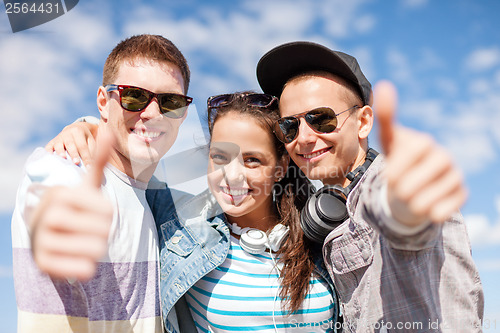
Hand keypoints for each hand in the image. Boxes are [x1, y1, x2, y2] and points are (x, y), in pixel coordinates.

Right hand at [31, 129, 113, 280]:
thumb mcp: (86, 186)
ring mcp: (43, 240)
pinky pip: (84, 270)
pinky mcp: (43, 265)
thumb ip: (98, 161)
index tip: (92, 213)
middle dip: (102, 233)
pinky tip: (75, 259)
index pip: (108, 211)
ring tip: (81, 242)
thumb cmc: (75, 208)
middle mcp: (48, 215)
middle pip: (104, 231)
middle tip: (86, 230)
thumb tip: (108, 130)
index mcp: (61, 194)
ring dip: (95, 250)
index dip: (107, 215)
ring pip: (96, 251)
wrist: (47, 235)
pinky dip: (87, 268)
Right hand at [45, 121, 97, 166]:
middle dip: (74, 154)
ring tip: (63, 158)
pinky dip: (48, 152)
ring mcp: (59, 137)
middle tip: (76, 163)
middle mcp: (67, 133)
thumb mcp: (90, 141)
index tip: (89, 167)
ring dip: (60, 151)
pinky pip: (48, 147)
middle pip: (71, 144)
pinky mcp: (52, 142)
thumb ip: (92, 150)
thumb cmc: (85, 139)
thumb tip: (94, 164)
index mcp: (78, 131)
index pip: (83, 146)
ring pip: (59, 144)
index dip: (86, 156)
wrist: (74, 129)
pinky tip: (49, 158)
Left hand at [374, 81, 466, 225]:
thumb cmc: (400, 163)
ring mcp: (455, 175)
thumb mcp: (389, 142)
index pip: (403, 158)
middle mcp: (442, 156)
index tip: (392, 173)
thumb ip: (387, 118)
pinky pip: (437, 213)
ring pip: (419, 203)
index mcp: (423, 143)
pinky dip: (427, 213)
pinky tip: (430, 203)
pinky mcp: (462, 194)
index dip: (394, 169)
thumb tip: (385, 84)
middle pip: (405, 186)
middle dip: (396, 190)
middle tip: (399, 185)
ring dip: (409, 204)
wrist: (417, 187)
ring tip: (413, 194)